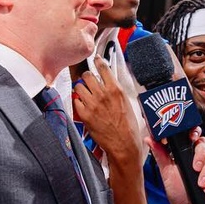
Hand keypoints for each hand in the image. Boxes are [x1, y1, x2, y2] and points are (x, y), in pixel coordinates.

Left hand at [71, 56, 144, 171]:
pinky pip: (76, 101)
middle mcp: (103, 94)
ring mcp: (92, 104)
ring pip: (79, 86)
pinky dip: (79, 102)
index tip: (96, 60)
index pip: (103, 68)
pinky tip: (84, 106)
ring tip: (85, 94)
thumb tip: (110, 82)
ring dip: (81, 89)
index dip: (98, 62)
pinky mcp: (84, 115)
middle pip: (87, 75)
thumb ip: (116, 91)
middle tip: (89, 81)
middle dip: (87, 77)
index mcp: (116, 89)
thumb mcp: (127, 102)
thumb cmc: (128, 125)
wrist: (123, 143)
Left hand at [146, 128, 204, 203]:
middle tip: (195, 169)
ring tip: (201, 184)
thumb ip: (160, 154)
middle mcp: (200, 153)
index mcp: (186, 150)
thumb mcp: (167, 172)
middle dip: (201, 156)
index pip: (193, 134)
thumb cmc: (176, 189)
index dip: (195, 132)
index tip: (192, 138)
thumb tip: (149, 138)